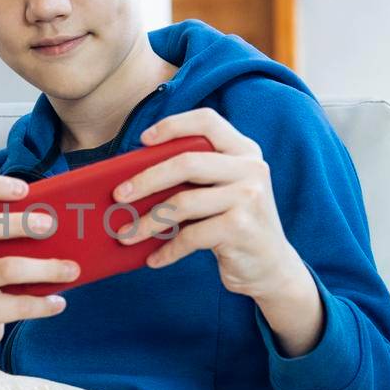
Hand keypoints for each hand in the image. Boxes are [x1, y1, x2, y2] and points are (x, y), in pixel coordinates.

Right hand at [0, 175, 80, 370]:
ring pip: (6, 268)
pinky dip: (43, 303)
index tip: (23, 189)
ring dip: (46, 268)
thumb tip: (58, 224)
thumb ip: (2, 236)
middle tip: (50, 225)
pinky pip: (16, 305)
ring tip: (72, 269)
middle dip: (20, 223)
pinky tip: (59, 301)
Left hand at [111, 107, 303, 299]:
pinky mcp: (241, 228)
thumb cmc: (234, 225)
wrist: (272, 267)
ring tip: (125, 235)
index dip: (172, 126)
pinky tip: (153, 259)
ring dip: (147, 222)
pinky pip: (190, 236)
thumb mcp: (222, 192)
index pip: (207, 121)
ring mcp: (249, 197)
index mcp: (244, 151)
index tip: (142, 140)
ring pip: (183, 203)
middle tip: (118, 196)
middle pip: (186, 163)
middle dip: (146, 179)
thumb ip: (194, 177)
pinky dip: (166, 250)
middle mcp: (251, 168)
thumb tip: (132, 179)